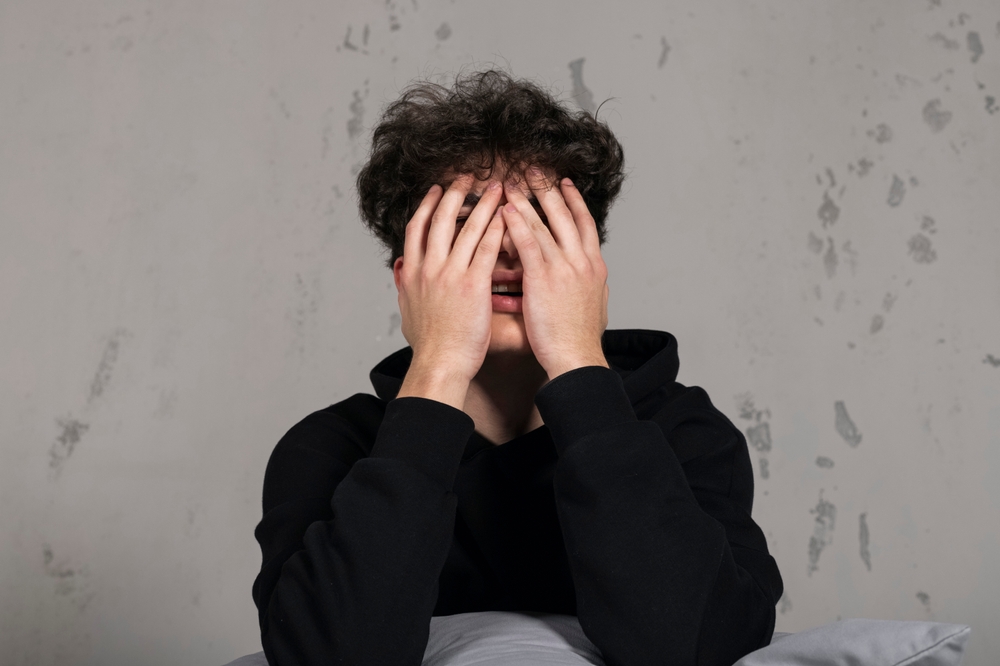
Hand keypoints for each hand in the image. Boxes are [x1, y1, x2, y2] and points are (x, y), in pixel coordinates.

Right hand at [393, 175, 506, 405]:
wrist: (439, 365)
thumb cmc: (429, 345)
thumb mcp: (407, 311)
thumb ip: (403, 286)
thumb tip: (400, 269)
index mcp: (411, 274)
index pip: (417, 229)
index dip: (428, 206)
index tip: (437, 190)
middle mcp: (427, 269)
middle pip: (440, 220)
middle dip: (455, 194)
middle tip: (467, 177)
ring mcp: (449, 275)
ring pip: (466, 229)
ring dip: (484, 205)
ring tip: (497, 188)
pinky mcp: (471, 285)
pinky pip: (486, 249)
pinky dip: (497, 230)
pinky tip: (509, 217)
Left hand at [501, 168, 609, 379]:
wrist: (578, 359)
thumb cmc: (580, 340)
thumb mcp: (595, 306)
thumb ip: (590, 286)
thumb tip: (593, 277)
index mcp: (595, 267)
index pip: (585, 224)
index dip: (573, 201)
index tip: (564, 184)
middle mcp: (582, 261)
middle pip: (565, 215)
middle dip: (549, 189)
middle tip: (535, 169)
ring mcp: (564, 268)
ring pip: (544, 224)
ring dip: (527, 200)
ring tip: (513, 182)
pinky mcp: (544, 278)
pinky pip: (529, 243)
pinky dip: (518, 223)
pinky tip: (506, 209)